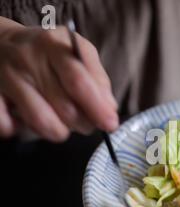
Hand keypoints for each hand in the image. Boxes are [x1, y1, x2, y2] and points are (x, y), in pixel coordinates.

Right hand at [0, 25, 117, 141]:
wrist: (1, 44)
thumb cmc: (49, 55)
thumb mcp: (78, 54)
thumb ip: (97, 79)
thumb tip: (109, 110)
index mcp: (55, 45)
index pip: (78, 81)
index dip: (97, 107)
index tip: (110, 124)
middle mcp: (28, 58)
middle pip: (64, 107)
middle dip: (83, 124)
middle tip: (86, 124)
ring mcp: (6, 76)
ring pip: (41, 121)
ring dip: (59, 132)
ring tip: (62, 125)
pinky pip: (8, 126)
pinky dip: (23, 131)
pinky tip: (28, 121)